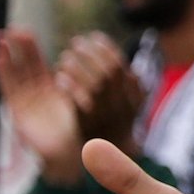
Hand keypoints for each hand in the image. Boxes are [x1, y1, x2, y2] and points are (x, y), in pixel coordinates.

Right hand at [0, 28, 83, 185]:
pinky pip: (9, 88)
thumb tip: (96, 66)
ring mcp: (26, 103)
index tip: (24, 32)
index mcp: (50, 92)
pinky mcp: (18, 112)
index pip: (35, 67)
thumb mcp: (83, 103)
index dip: (29, 51)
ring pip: (15, 75)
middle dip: (18, 48)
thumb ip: (83, 86)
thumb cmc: (80, 131)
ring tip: (2, 37)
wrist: (72, 157)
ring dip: (7, 56)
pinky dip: (3, 72)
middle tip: (13, 28)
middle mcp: (35, 96)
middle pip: (24, 67)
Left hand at [60, 33, 144, 150]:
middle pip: (108, 72)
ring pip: (95, 86)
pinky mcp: (89, 126)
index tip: (94, 36)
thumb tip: (125, 64)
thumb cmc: (119, 125)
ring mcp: (107, 116)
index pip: (122, 65)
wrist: (114, 157)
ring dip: (78, 68)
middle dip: (91, 54)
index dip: (107, 48)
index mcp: (135, 95)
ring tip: (64, 58)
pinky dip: (70, 88)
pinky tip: (59, 78)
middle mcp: (123, 105)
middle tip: (76, 42)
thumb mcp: (132, 106)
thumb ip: (130, 87)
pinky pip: (79, 103)